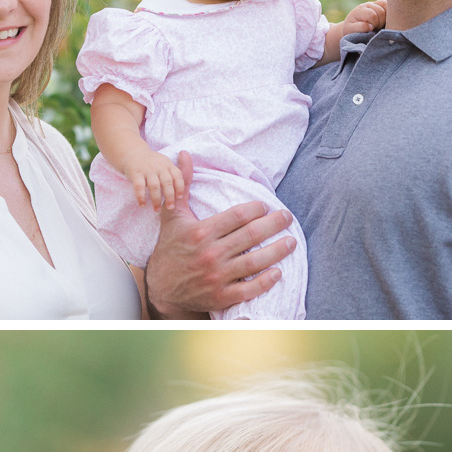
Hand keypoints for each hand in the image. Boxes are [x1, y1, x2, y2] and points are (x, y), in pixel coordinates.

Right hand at [126, 148, 185, 211]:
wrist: (133, 152)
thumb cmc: (151, 162)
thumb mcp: (164, 163)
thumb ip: (172, 173)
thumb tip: (180, 191)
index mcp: (167, 165)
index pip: (177, 175)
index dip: (180, 187)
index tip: (180, 198)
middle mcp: (159, 167)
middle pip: (167, 182)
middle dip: (170, 196)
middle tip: (170, 207)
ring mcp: (147, 170)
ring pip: (154, 186)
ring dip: (156, 199)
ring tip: (156, 210)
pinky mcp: (135, 173)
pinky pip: (139, 187)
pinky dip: (141, 197)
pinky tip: (142, 205)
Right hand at [145, 152, 295, 316]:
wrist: (160, 288)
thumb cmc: (169, 248)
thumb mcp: (173, 216)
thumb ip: (183, 186)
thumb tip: (185, 155)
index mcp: (202, 232)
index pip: (237, 216)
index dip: (256, 209)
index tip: (266, 206)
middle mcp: (211, 254)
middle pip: (251, 235)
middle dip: (274, 224)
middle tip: (287, 217)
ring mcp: (217, 277)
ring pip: (254, 262)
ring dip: (277, 251)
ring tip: (291, 242)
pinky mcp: (221, 296)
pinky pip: (249, 290)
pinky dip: (265, 281)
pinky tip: (278, 272)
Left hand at [342, 0, 386, 35]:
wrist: (351, 26)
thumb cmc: (350, 29)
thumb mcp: (350, 30)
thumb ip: (360, 28)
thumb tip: (370, 26)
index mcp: (360, 10)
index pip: (373, 15)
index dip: (374, 24)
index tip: (371, 29)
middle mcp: (367, 5)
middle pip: (381, 11)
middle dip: (380, 22)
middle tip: (375, 28)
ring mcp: (374, 3)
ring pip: (385, 5)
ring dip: (385, 17)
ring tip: (380, 24)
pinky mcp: (379, 5)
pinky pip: (387, 4)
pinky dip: (388, 12)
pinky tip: (385, 20)